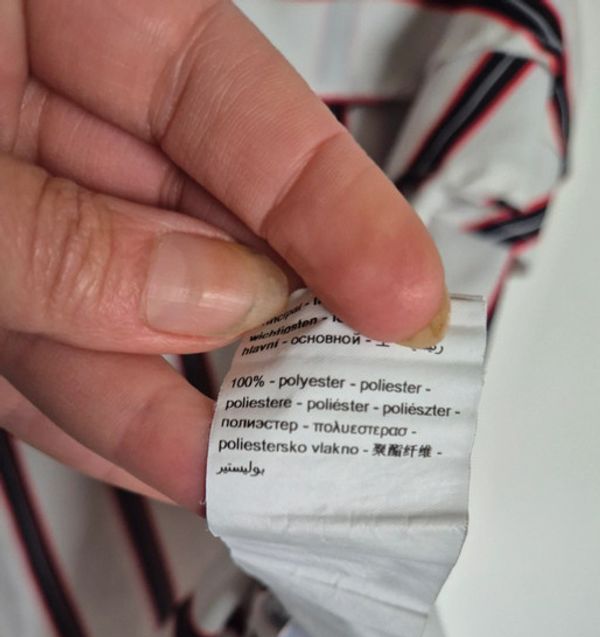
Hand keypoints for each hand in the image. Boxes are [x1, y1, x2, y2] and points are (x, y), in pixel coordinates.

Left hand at [0, 0, 445, 509]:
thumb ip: (65, 234)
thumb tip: (210, 300)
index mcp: (54, 5)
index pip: (235, 97)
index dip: (335, 204)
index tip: (405, 300)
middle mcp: (34, 101)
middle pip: (193, 216)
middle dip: (266, 322)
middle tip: (340, 404)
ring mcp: (5, 194)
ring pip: (116, 305)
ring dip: (180, 401)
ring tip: (248, 472)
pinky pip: (42, 351)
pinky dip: (94, 413)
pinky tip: (160, 461)